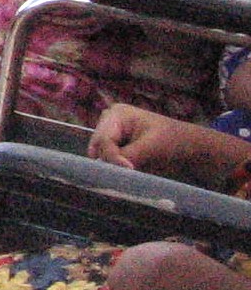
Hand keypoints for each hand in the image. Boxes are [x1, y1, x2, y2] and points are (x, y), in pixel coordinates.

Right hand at [91, 103, 238, 184]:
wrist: (191, 147)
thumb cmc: (174, 141)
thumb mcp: (151, 147)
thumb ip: (128, 156)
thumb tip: (111, 169)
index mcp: (116, 114)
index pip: (104, 139)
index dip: (112, 157)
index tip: (128, 170)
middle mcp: (109, 122)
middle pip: (98, 147)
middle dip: (110, 162)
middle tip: (126, 175)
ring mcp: (112, 135)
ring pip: (101, 156)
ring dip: (113, 167)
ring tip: (130, 174)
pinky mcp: (117, 147)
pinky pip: (109, 161)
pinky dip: (117, 169)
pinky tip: (130, 173)